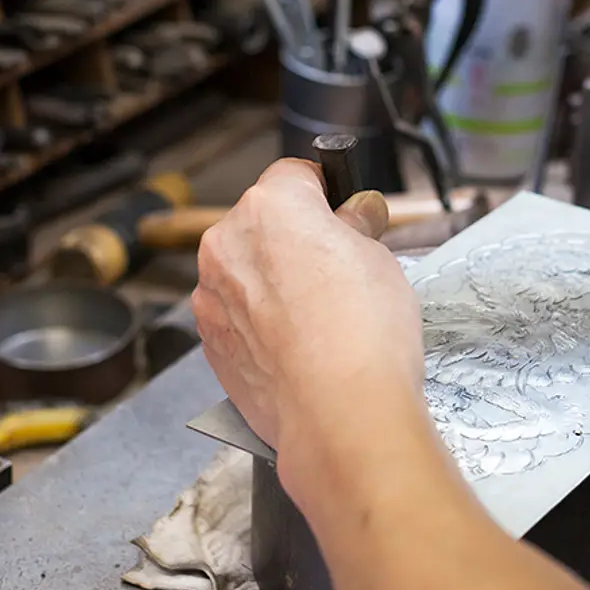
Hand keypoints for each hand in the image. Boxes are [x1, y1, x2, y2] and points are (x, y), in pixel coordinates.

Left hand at [192, 160, 424, 483]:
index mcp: (270, 206)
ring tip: (320, 316)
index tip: (345, 215)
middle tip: (339, 271)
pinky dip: (261, 321)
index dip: (325, 194)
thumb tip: (356, 213)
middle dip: (294, 238)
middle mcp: (227, 243)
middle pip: (262, 222)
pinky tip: (299, 345)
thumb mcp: (380, 258)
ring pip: (246, 270)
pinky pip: (237, 313)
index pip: (295, 175)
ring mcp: (211, 295)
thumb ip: (356, 227)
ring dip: (274, 280)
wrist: (339, 415)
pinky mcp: (210, 341)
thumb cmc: (364, 333)